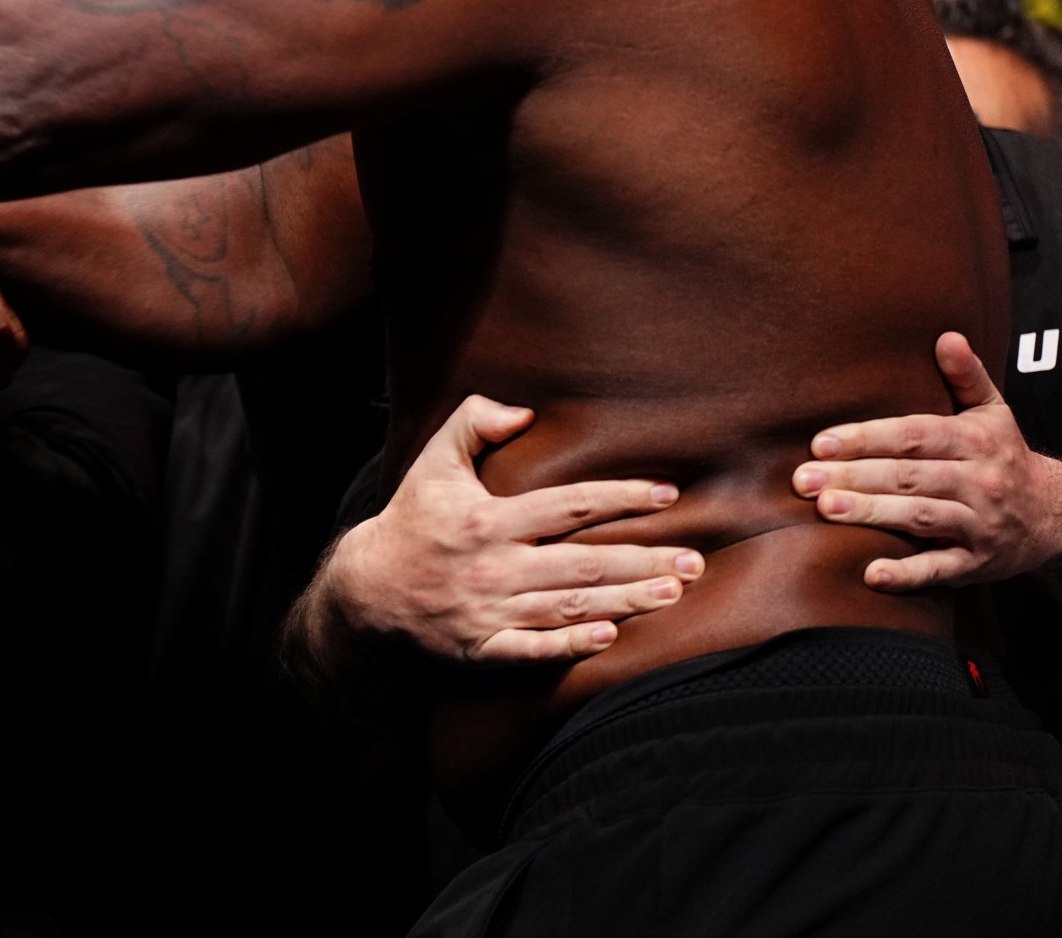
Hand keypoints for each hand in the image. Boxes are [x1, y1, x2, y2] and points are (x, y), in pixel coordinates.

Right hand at [316, 395, 701, 663]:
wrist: (367, 588)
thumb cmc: (411, 520)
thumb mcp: (433, 462)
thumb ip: (472, 424)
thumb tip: (522, 411)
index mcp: (487, 518)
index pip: (568, 505)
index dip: (620, 498)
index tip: (666, 494)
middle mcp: (493, 565)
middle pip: (582, 563)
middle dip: (642, 561)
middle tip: (694, 560)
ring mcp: (489, 610)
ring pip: (569, 606)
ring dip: (626, 601)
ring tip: (674, 593)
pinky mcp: (483, 648)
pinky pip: (533, 650)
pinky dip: (571, 645)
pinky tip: (612, 637)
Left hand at [795, 331, 1061, 588]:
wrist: (1056, 514)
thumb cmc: (1003, 456)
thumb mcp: (992, 413)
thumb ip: (966, 376)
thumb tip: (946, 335)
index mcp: (975, 442)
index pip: (914, 436)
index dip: (868, 438)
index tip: (821, 442)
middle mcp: (979, 482)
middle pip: (909, 477)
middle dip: (854, 477)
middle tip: (803, 480)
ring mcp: (979, 524)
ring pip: (921, 517)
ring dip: (872, 514)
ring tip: (825, 510)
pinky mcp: (978, 562)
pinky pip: (941, 569)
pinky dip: (908, 575)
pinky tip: (871, 574)